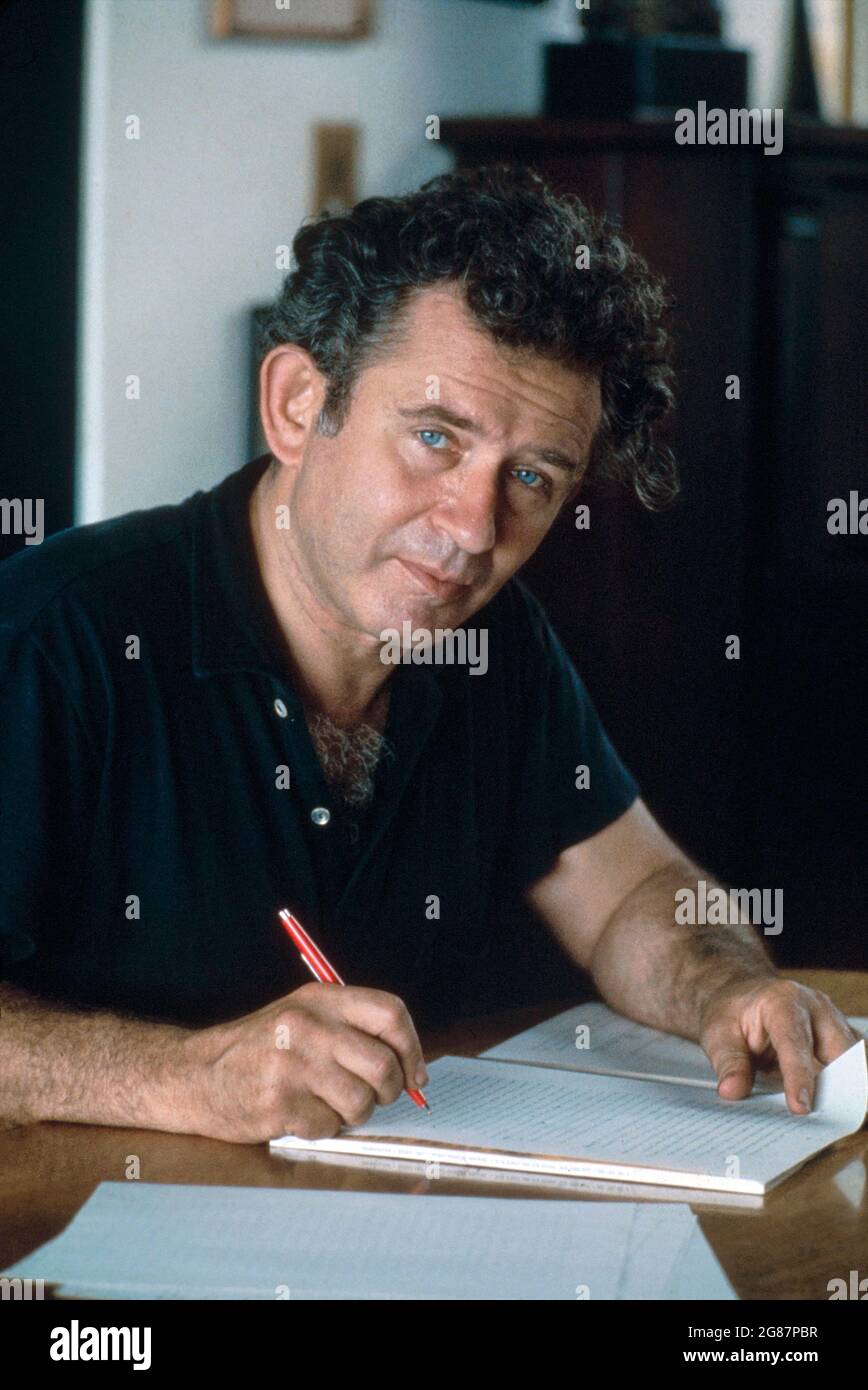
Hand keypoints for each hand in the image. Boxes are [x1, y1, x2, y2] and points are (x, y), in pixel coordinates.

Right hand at [178, 982, 428, 1142]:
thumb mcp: (304, 1016)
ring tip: (330, 1104)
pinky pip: (329, 1127)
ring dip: (354, 1114)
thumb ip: (352, 1030)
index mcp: (321, 999)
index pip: (390, 1013)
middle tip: (373, 1097)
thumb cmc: (259, 1048)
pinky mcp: (279, 1103)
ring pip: (361, 1102)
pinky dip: (322, 1128)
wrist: (195, 1073)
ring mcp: (292, 1065)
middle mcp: (309, 1026)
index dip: (413, 1047)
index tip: (416, 1075)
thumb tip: (411, 1067)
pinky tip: (300, 1113)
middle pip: (383, 1065)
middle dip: (389, 1091)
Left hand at [698, 976, 860, 1113]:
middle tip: (817, 1118)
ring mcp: (831, 1020)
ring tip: (820, 1116)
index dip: (799, 1078)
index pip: (796, 1042)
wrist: (742, 996)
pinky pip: (848, 1064)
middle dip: (832, 1085)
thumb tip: (733, 1091)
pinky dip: (839, 1085)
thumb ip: (728, 1062)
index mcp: (782, 999)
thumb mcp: (717, 1032)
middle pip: (837, 1050)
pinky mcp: (839, 1036)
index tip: (800, 1108)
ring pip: (849, 1059)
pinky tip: (824, 1104)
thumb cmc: (732, 1011)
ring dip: (838, 1087)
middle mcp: (814, 1006)